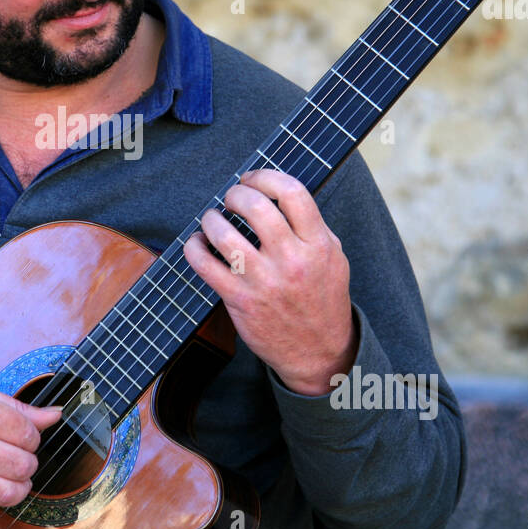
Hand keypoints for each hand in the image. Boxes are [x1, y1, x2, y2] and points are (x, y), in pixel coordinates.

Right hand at [0, 371, 61, 528]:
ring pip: (8, 495)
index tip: (20, 434)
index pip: (29, 435)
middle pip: (23, 466)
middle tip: (12, 453)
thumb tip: (54, 415)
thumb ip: (15, 406)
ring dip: (17, 489)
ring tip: (8, 479)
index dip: (31, 435)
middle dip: (26, 461)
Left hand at [182, 169, 358, 395]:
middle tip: (230, 198)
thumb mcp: (333, 257)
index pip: (292, 192)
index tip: (252, 179)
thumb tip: (277, 191)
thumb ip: (311, 225)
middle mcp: (292, 261)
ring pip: (223, 234)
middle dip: (235, 194)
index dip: (265, 176)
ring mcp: (264, 281)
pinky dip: (194, 247)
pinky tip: (197, 243)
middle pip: (255, 206)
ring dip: (210, 219)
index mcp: (317, 245)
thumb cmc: (323, 298)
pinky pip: (204, 265)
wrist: (318, 352)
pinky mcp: (240, 300)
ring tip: (212, 219)